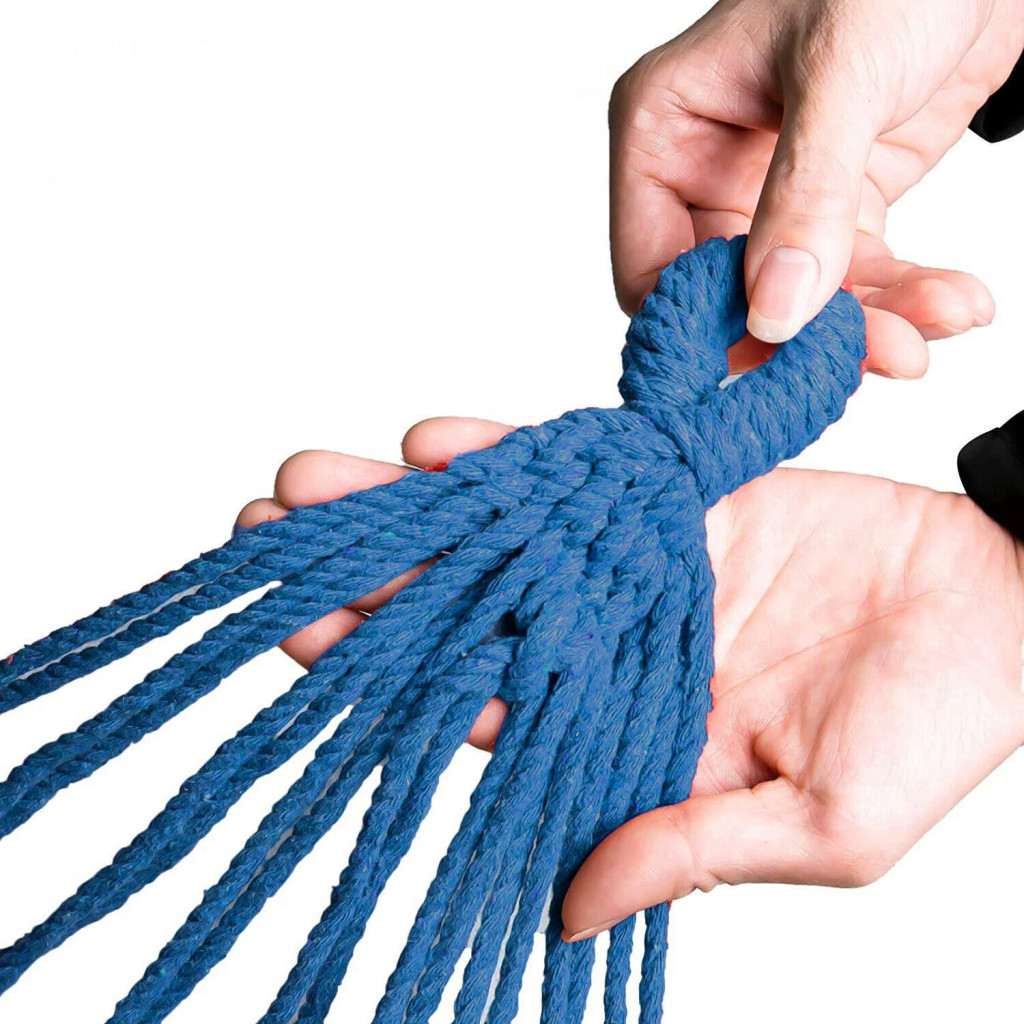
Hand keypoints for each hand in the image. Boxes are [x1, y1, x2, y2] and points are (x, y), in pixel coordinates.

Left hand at [237, 417, 1023, 943]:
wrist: (1011, 605)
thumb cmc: (937, 731)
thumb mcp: (821, 825)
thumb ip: (688, 848)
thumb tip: (564, 905)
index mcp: (633, 734)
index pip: (484, 709)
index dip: (389, 677)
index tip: (298, 638)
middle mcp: (618, 643)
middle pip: (468, 610)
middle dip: (366, 577)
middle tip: (261, 532)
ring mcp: (643, 559)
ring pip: (504, 530)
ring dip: (411, 504)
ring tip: (310, 476)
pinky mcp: (681, 492)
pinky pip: (581, 468)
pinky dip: (514, 454)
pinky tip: (434, 438)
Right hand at [611, 0, 1023, 373]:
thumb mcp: (837, 71)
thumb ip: (805, 194)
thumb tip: (774, 312)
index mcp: (664, 136)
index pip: (652, 270)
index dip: (705, 324)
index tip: (772, 352)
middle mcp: (706, 174)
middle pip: (734, 301)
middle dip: (809, 334)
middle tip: (883, 351)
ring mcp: (771, 199)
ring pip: (803, 303)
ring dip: (873, 323)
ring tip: (938, 322)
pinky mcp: (837, 210)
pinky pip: (860, 280)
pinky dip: (906, 297)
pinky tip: (952, 300)